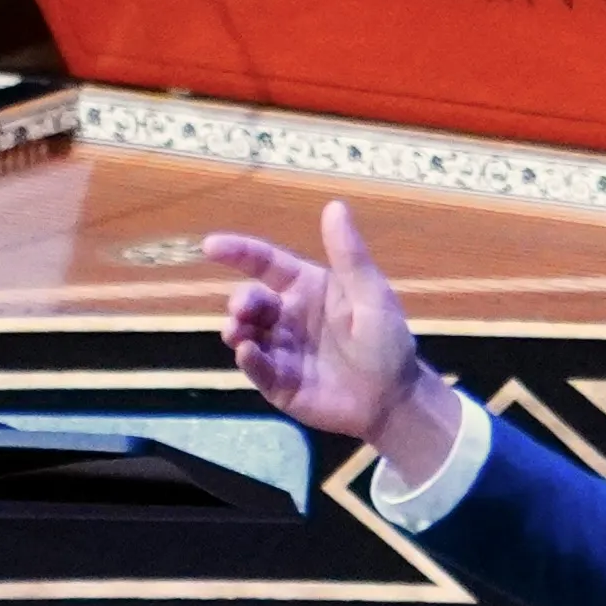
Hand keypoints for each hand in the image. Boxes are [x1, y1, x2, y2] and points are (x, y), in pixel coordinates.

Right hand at [210, 199, 460, 480]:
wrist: (394, 400)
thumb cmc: (386, 342)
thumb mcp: (371, 295)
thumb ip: (349, 255)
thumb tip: (334, 205)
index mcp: (307, 288)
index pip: (266, 264)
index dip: (239, 252)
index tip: (211, 246)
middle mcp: (288, 317)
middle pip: (252, 301)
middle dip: (241, 302)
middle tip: (242, 309)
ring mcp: (281, 351)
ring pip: (246, 335)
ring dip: (236, 331)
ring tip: (237, 332)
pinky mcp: (279, 384)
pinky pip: (258, 369)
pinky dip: (249, 361)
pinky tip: (247, 353)